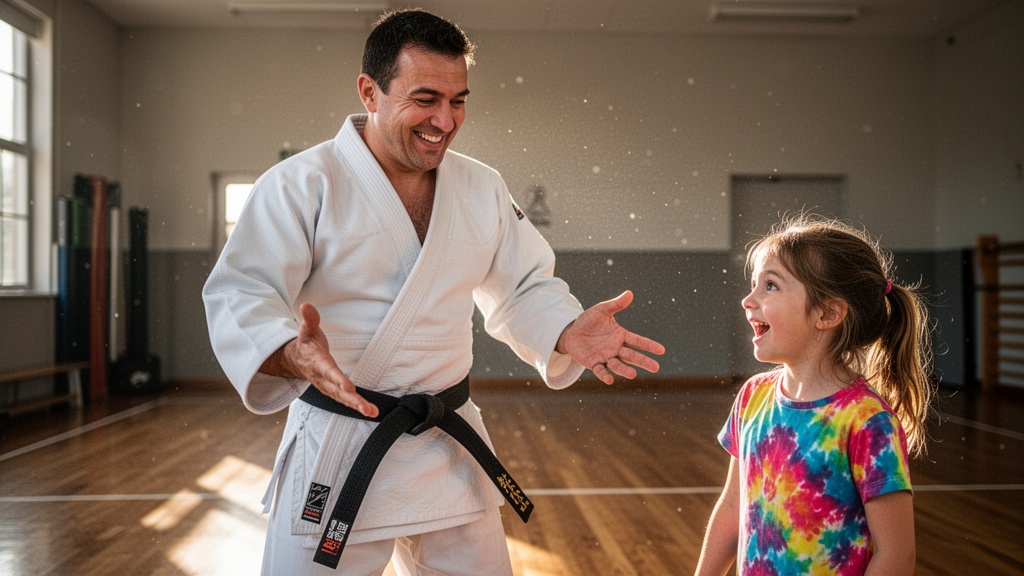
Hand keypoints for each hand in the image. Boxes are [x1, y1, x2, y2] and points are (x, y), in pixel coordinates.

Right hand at [262, 303, 378, 417]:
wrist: (295, 360)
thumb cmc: (306, 344)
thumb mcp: (306, 330)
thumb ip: (309, 319)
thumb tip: (306, 305)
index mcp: (317, 362)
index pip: (328, 371)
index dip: (337, 379)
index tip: (348, 386)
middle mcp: (322, 378)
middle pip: (337, 390)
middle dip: (352, 399)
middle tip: (365, 408)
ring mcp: (328, 386)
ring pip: (343, 398)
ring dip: (357, 406)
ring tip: (372, 412)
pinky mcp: (333, 391)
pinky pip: (345, 400)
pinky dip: (357, 406)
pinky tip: (371, 411)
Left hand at [557, 291, 664, 384]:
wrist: (572, 332)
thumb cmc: (589, 321)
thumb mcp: (602, 310)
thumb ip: (615, 304)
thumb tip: (629, 293)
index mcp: (621, 336)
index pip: (638, 341)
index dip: (649, 345)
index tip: (661, 350)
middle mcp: (616, 349)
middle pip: (632, 355)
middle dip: (643, 361)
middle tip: (656, 368)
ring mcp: (605, 357)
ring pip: (617, 365)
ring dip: (624, 370)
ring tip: (633, 374)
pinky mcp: (593, 363)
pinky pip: (600, 370)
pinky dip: (605, 375)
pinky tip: (610, 380)